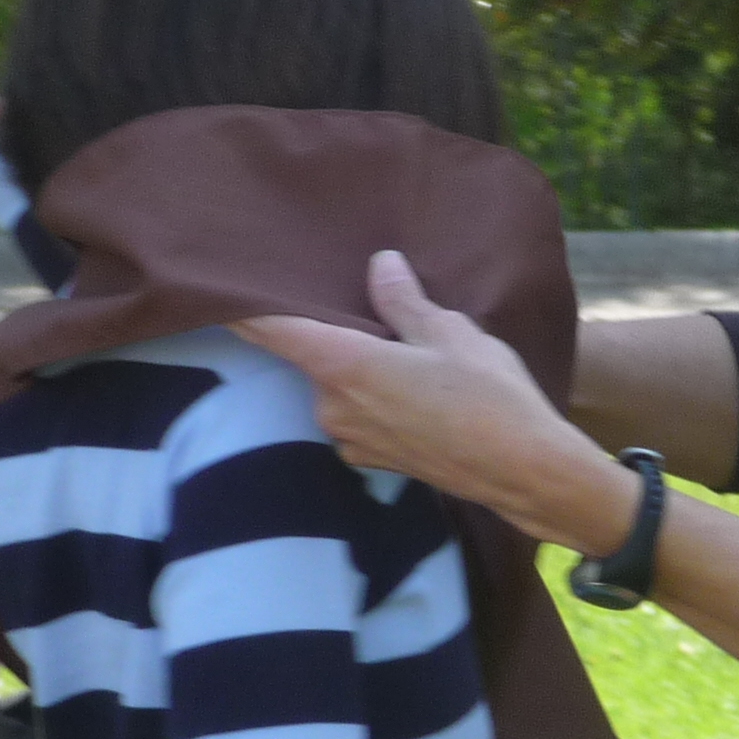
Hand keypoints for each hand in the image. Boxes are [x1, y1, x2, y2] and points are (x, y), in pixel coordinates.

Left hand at [236, 252, 642, 553]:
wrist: (525, 472)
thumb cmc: (489, 397)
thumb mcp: (451, 333)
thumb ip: (404, 302)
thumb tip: (380, 266)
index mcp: (345, 366)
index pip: (272, 331)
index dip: (240, 310)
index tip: (212, 292)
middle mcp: (333, 406)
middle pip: (312, 356)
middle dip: (334, 334)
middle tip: (374, 312)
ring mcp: (351, 438)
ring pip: (339, 386)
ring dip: (361, 369)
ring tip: (415, 356)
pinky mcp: (374, 459)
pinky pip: (359, 414)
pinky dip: (376, 398)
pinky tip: (420, 393)